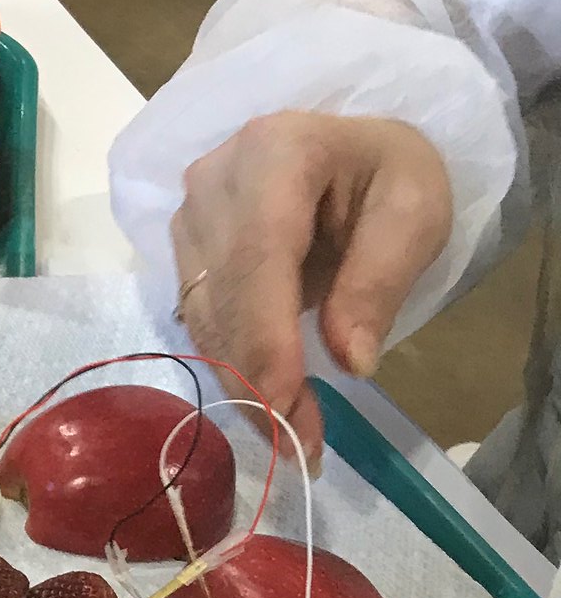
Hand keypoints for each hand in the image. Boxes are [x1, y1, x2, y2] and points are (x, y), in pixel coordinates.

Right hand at [171, 113, 451, 458]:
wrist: (347, 152)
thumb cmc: (388, 174)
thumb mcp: (416, 213)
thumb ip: (380, 280)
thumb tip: (349, 361)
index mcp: (277, 151)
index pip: (258, 256)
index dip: (264, 338)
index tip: (283, 410)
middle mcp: (213, 179)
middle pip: (223, 294)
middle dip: (256, 377)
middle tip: (300, 446)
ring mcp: (188, 214)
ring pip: (203, 314)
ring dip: (242, 379)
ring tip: (291, 432)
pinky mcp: (181, 247)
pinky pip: (198, 317)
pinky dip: (232, 363)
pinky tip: (267, 396)